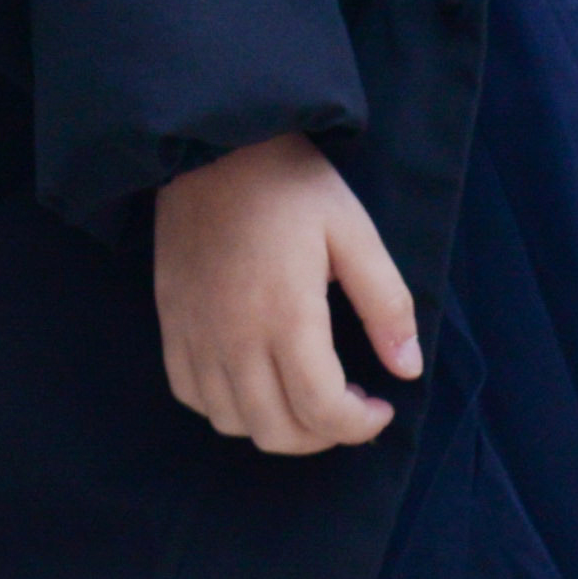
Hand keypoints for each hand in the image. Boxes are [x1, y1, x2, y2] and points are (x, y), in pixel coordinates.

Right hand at [149, 132, 419, 453]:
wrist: (208, 144)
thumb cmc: (289, 183)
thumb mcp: (353, 230)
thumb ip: (386, 303)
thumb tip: (407, 369)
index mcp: (286, 314)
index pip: (321, 409)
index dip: (358, 426)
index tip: (380, 407)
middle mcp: (233, 336)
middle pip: (275, 430)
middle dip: (322, 435)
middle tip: (347, 406)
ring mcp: (195, 332)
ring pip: (232, 422)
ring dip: (275, 425)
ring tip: (302, 396)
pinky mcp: (170, 321)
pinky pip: (190, 394)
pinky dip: (224, 406)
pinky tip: (252, 380)